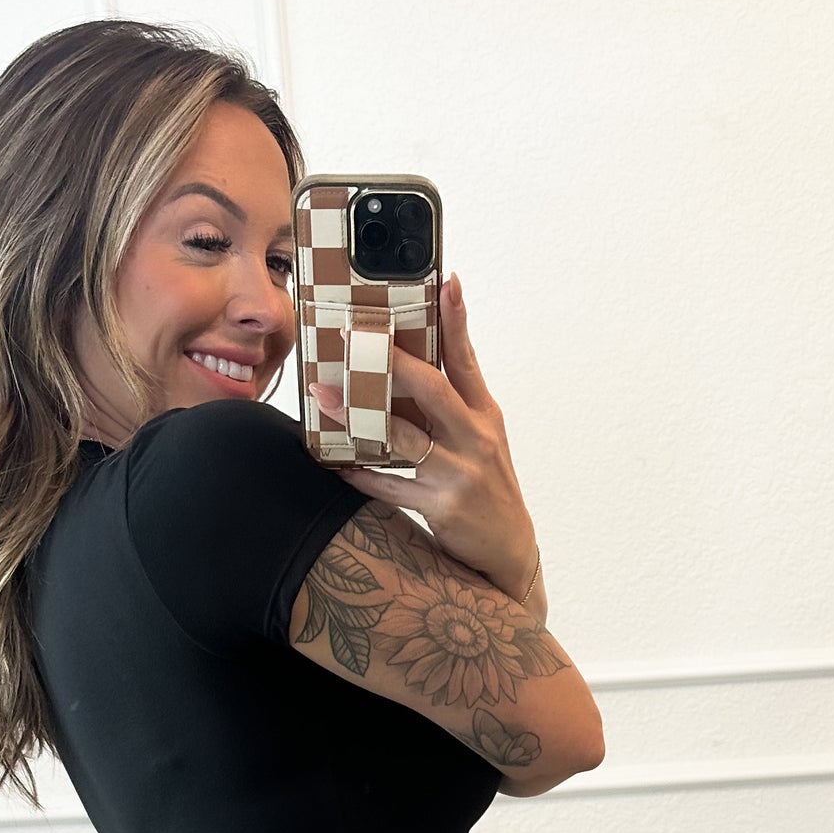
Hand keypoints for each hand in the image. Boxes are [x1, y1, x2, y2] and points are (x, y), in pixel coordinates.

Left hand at [309, 275, 540, 602]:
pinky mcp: (442, 506)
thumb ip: (453, 404)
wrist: (509, 551)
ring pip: (402, 436)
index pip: (466, 358)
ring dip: (358, 413)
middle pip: (431, 388)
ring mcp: (459, 473)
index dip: (456, 319)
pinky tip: (336, 462)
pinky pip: (389, 485)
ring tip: (324, 396)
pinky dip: (360, 474)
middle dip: (391, 361)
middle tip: (355, 338)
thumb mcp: (483, 439)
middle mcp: (476, 438)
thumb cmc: (487, 487)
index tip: (444, 281)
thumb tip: (409, 368)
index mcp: (486, 414)